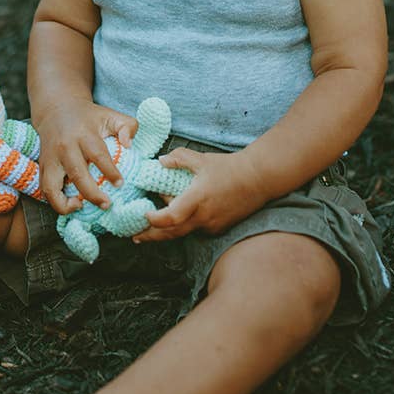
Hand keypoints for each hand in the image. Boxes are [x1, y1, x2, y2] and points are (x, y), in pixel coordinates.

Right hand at [33, 100, 137, 215]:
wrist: (56, 109)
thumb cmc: (89, 117)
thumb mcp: (111, 115)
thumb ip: (127, 126)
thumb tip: (129, 145)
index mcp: (84, 134)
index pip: (98, 155)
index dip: (110, 172)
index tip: (120, 184)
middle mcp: (65, 147)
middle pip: (77, 174)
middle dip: (92, 194)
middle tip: (107, 204)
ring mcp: (51, 158)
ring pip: (51, 187)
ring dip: (65, 203)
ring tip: (81, 206)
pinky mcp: (42, 166)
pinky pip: (45, 190)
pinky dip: (55, 202)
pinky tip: (71, 203)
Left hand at [132, 147, 263, 242]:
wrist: (257, 179)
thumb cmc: (229, 167)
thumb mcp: (201, 159)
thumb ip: (179, 158)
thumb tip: (161, 161)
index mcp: (197, 198)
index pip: (170, 217)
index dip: (153, 220)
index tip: (143, 214)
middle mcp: (203, 216)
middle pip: (172, 233)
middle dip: (151, 236)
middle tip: (135, 236)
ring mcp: (211, 225)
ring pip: (183, 232)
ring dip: (167, 230)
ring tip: (151, 227)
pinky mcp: (218, 228)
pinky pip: (196, 229)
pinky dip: (184, 225)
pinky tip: (179, 217)